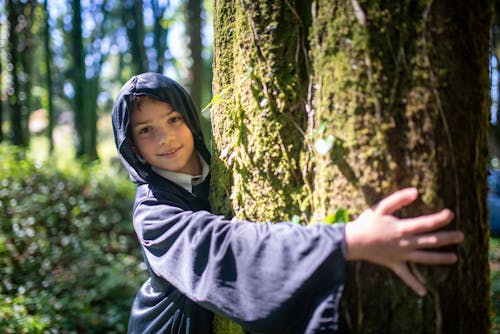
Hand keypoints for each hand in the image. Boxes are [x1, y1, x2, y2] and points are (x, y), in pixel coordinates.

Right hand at [344, 187, 463, 295]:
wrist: (351, 242)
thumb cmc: (365, 223)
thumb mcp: (380, 207)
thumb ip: (398, 199)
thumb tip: (415, 192)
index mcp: (402, 228)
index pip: (425, 223)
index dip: (439, 219)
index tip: (450, 214)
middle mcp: (404, 243)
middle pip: (430, 241)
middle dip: (447, 238)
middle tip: (461, 236)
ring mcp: (400, 255)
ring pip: (424, 258)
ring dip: (439, 258)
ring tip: (454, 258)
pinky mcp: (394, 264)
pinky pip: (405, 276)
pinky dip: (414, 284)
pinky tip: (424, 293)